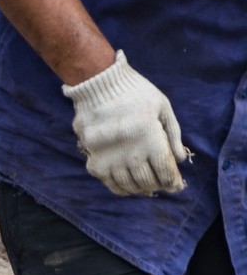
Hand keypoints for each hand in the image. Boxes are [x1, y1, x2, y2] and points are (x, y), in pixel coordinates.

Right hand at [63, 52, 188, 196]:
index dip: (173, 181)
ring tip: (147, 188)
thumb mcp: (162, 107)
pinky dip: (121, 188)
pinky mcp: (94, 159)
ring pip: (129, 184)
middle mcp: (130, 152)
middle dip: (158, 186)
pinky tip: (129, 187)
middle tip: (163, 186)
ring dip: (141, 189)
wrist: (98, 85)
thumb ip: (173, 134)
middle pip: (148, 180)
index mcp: (150, 137)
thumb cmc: (135, 93)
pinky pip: (109, 182)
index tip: (176, 185)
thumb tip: (180, 160)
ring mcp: (110, 158)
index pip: (165, 170)